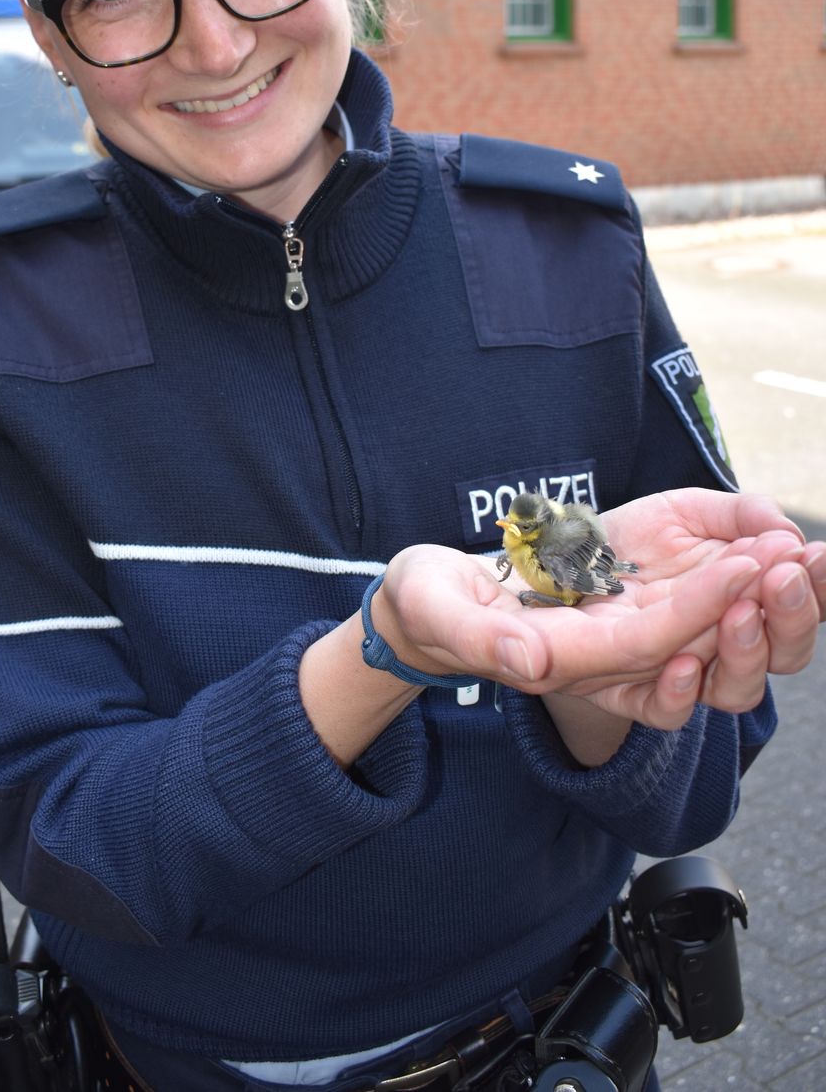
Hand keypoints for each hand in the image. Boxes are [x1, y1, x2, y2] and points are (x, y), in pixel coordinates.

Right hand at [376, 490, 822, 730]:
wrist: (431, 607)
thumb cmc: (426, 605)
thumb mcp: (431, 609)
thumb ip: (478, 639)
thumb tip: (533, 662)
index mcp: (564, 662)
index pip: (649, 643)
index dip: (701, 607)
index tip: (746, 563)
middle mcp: (606, 664)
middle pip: (699, 654)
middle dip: (754, 611)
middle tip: (793, 558)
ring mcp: (622, 643)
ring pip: (714, 644)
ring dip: (762, 606)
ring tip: (799, 553)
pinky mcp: (631, 619)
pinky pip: (702, 620)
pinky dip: (741, 591)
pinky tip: (768, 550)